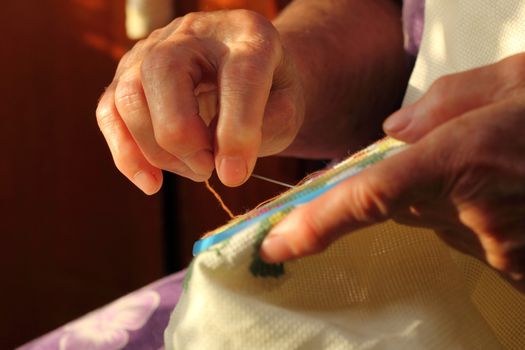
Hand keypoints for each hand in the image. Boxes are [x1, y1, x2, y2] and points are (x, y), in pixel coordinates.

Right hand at [96, 10, 303, 192]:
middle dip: (184, 139)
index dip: (236, 131)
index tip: (235, 175)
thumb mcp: (288, 106)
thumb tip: (227, 169)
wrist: (246, 70)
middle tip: (210, 169)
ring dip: (160, 151)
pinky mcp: (128, 75)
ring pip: (130, 97)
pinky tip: (151, 183)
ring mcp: (152, 50)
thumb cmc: (269, 92)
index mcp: (247, 35)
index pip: (238, 74)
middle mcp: (193, 32)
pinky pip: (110, 113)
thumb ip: (267, 129)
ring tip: (197, 170)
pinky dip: (126, 154)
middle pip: (163, 73)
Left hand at [261, 53, 524, 289]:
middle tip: (447, 154)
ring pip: (439, 223)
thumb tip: (391, 134)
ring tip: (497, 167)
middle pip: (401, 206)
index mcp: (462, 156)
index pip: (367, 198)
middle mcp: (474, 210)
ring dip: (449, 197)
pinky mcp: (517, 267)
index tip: (276, 245)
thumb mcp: (515, 79)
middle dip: (406, 184)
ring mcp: (499, 246)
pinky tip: (509, 190)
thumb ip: (444, 102)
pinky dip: (476, 215)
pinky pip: (473, 240)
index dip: (316, 225)